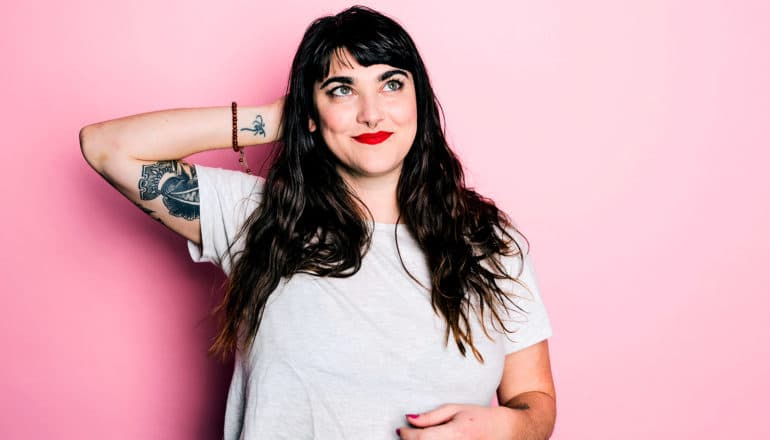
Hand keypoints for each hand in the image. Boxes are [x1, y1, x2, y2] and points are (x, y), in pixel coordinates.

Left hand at [396, 403, 527, 439]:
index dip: (406, 434)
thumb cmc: (478, 417)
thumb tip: (407, 419)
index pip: (421, 439)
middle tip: (409, 435)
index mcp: (456, 434)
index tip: (401, 429)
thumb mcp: (454, 409)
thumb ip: (430, 417)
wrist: (504, 431)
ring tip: (422, 438)